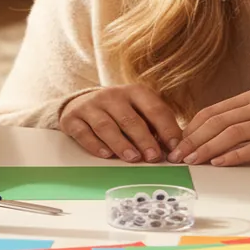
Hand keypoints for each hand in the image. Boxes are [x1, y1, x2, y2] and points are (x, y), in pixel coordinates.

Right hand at [59, 85, 182, 163]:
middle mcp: (112, 96)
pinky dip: (94, 144)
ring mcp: (91, 106)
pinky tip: (105, 155)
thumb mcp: (139, 110)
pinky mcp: (73, 118)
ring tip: (132, 158)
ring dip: (120, 143)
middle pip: (129, 119)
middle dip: (143, 139)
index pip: (154, 109)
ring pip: (106, 125)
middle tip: (153, 157)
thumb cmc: (120, 111)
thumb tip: (176, 147)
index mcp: (134, 92)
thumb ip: (156, 126)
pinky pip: (83, 132)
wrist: (82, 102)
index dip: (166, 128)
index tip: (175, 147)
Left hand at [167, 88, 249, 166]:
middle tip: (178, 156)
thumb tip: (205, 139)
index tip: (176, 144)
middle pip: (220, 121)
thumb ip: (243, 122)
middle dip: (195, 139)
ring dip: (210, 148)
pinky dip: (237, 155)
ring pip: (235, 132)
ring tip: (194, 161)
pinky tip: (222, 163)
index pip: (214, 110)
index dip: (192, 128)